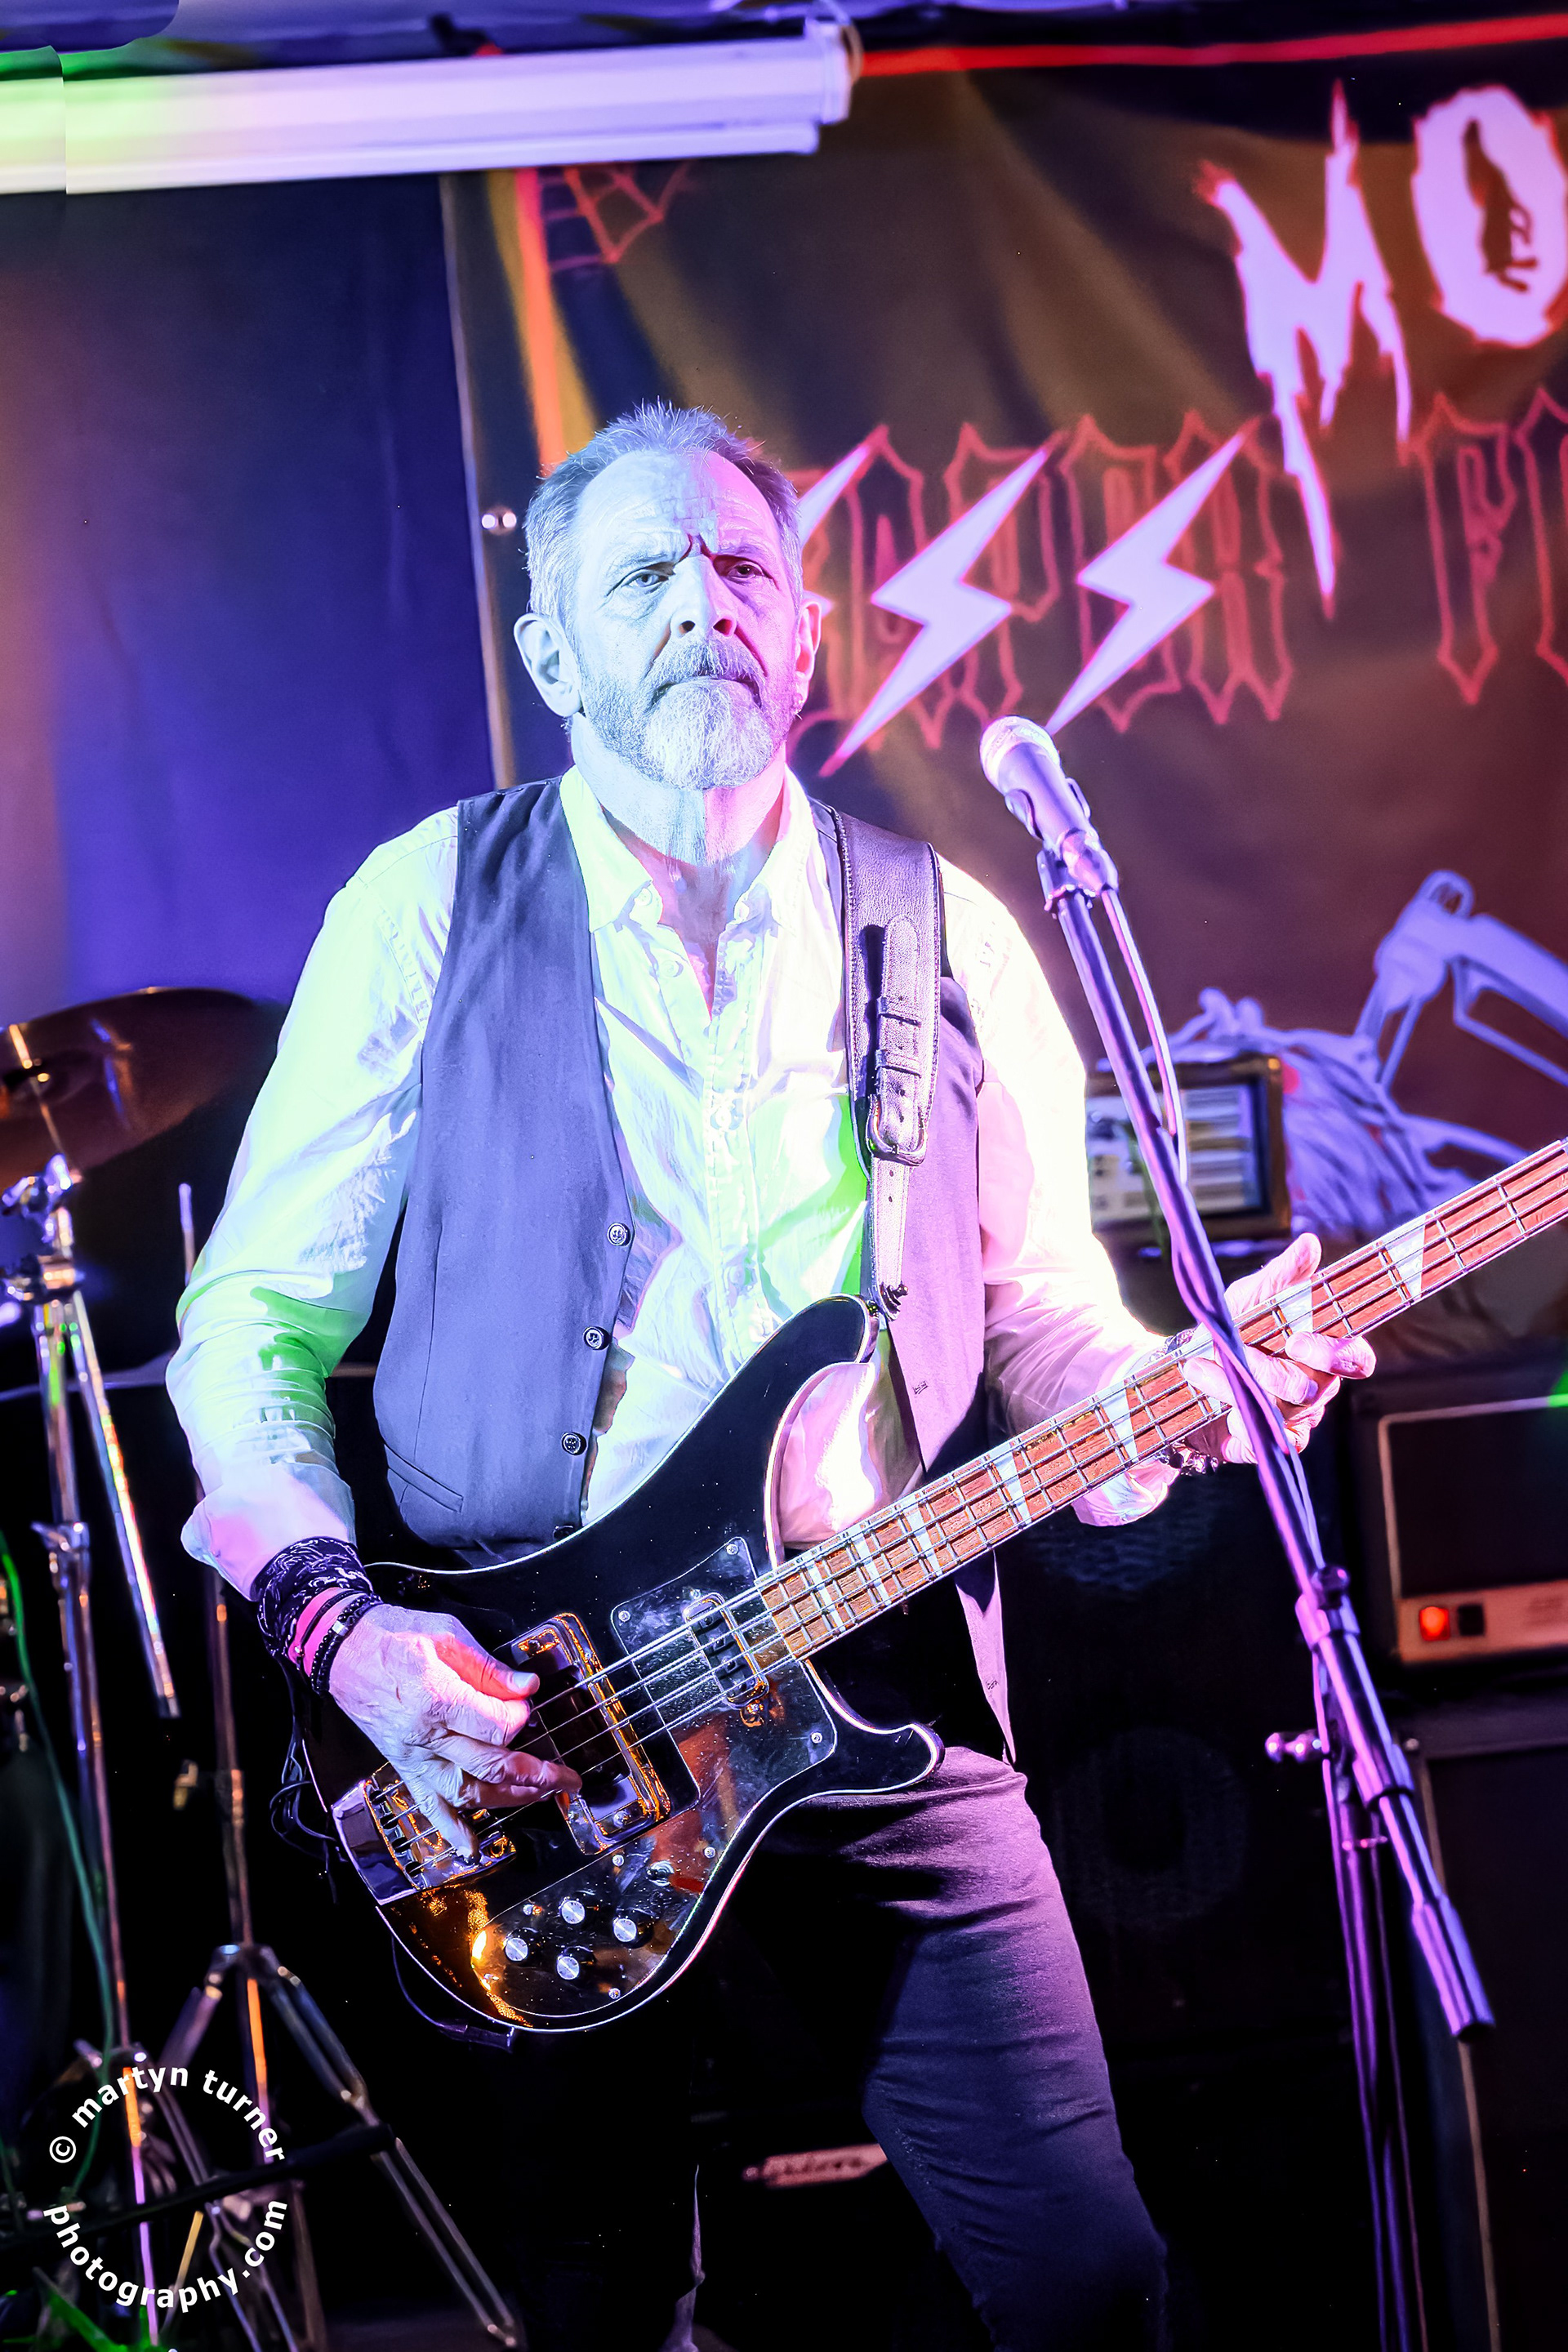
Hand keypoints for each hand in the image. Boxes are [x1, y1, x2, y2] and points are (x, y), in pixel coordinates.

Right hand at [328, 1603, 579, 1855]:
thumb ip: (488, 1667)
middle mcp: (427, 1737)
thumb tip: (528, 1688)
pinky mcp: (404, 1767)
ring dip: (510, 1799)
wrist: (343, 1651)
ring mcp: (414, 1757)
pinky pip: (428, 1805)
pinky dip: (452, 1830)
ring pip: (468, 1792)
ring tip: (543, 1797)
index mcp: (438, 1699)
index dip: (521, 1717)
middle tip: (568, 1778)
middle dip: (537, 1774)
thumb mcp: (446, 1634)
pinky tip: (472, 1849)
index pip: (498, 1726)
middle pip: (491, 1766)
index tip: (529, 1701)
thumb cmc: (395, 1635)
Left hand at [1182, 1233, 1374, 1465]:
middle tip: (1244, 1356)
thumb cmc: (1231, 1327)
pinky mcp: (1268, 1441)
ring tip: (1201, 1365)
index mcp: (1323, 1350)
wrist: (1185, 1368)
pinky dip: (1239, 1420)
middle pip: (1320, 1389)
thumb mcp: (1249, 1296)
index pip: (1356, 1358)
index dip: (1337, 1354)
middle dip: (1279, 1374)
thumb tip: (1310, 1243)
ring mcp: (1297, 1418)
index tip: (1296, 1340)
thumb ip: (1281, 1275)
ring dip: (1238, 1385)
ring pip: (1285, 1411)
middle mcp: (1317, 1387)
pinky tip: (1216, 1403)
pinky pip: (1265, 1439)